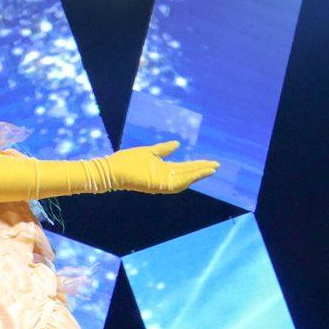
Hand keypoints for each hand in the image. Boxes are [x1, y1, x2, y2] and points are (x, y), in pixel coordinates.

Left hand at [103, 140, 218, 194]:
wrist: (112, 169)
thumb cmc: (127, 161)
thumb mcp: (149, 152)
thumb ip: (163, 149)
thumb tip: (178, 143)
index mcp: (163, 169)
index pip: (185, 168)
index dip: (198, 165)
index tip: (211, 162)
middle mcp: (164, 176)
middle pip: (187, 173)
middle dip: (202, 169)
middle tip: (216, 165)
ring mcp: (161, 181)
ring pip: (184, 179)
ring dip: (197, 174)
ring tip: (211, 169)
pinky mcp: (157, 184)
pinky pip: (175, 183)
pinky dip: (187, 179)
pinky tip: (196, 174)